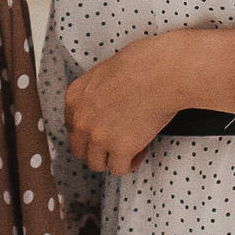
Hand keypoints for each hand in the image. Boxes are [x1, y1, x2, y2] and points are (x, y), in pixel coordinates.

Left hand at [65, 29, 234, 176]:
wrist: (162, 73)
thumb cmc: (141, 65)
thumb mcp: (104, 73)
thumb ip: (96, 93)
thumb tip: (103, 106)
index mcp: (74, 97)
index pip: (72, 126)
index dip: (90, 130)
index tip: (104, 129)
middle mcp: (81, 120)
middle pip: (80, 148)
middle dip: (97, 148)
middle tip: (116, 142)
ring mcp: (98, 137)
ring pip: (96, 163)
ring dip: (112, 158)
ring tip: (130, 147)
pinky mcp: (119, 150)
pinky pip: (119, 169)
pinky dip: (130, 163)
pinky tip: (139, 150)